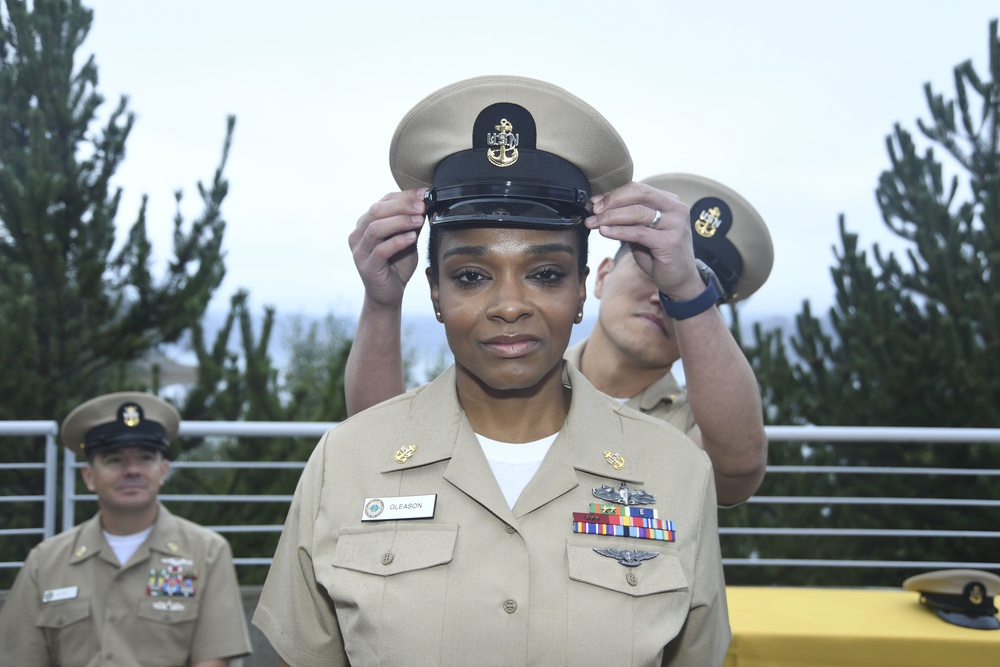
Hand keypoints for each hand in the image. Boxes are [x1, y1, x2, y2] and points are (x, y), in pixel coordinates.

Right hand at [348, 189, 426, 308]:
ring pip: (376, 228)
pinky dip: (397, 241)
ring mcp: (360, 251)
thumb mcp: (408, 239)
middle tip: (421, 206)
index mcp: (366, 223)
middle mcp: (358, 234)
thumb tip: (424, 203)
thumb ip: (412, 223)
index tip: (424, 193)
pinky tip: (412, 237)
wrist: (389, 294)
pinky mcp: (367, 267)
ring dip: (400, 221)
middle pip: (376, 211)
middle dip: (402, 206)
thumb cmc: (397, 265)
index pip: (383, 201)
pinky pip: (381, 250)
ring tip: (419, 220)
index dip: (404, 195)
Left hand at [585, 181, 704, 299]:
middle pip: (638, 194)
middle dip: (611, 200)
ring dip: (610, 217)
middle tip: (592, 209)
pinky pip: (639, 233)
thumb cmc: (659, 255)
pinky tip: (604, 232)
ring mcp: (675, 224)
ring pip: (637, 212)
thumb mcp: (642, 232)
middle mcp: (675, 208)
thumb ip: (627, 219)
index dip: (613, 193)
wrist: (680, 280)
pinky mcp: (670, 242)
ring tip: (593, 222)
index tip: (593, 200)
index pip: (638, 189)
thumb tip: (598, 208)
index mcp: (669, 201)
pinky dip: (618, 231)